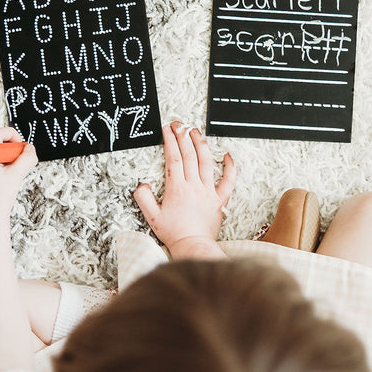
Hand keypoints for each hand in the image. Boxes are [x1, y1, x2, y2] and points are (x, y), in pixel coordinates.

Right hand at [133, 122, 235, 258]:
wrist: (193, 247)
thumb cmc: (174, 234)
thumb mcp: (151, 216)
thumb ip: (143, 198)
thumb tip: (142, 184)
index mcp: (176, 188)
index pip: (174, 158)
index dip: (170, 141)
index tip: (167, 130)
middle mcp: (193, 186)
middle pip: (189, 155)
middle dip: (183, 137)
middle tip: (179, 124)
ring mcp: (208, 191)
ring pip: (206, 162)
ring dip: (201, 144)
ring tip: (196, 131)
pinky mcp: (219, 200)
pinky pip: (228, 181)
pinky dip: (229, 167)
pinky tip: (228, 155)